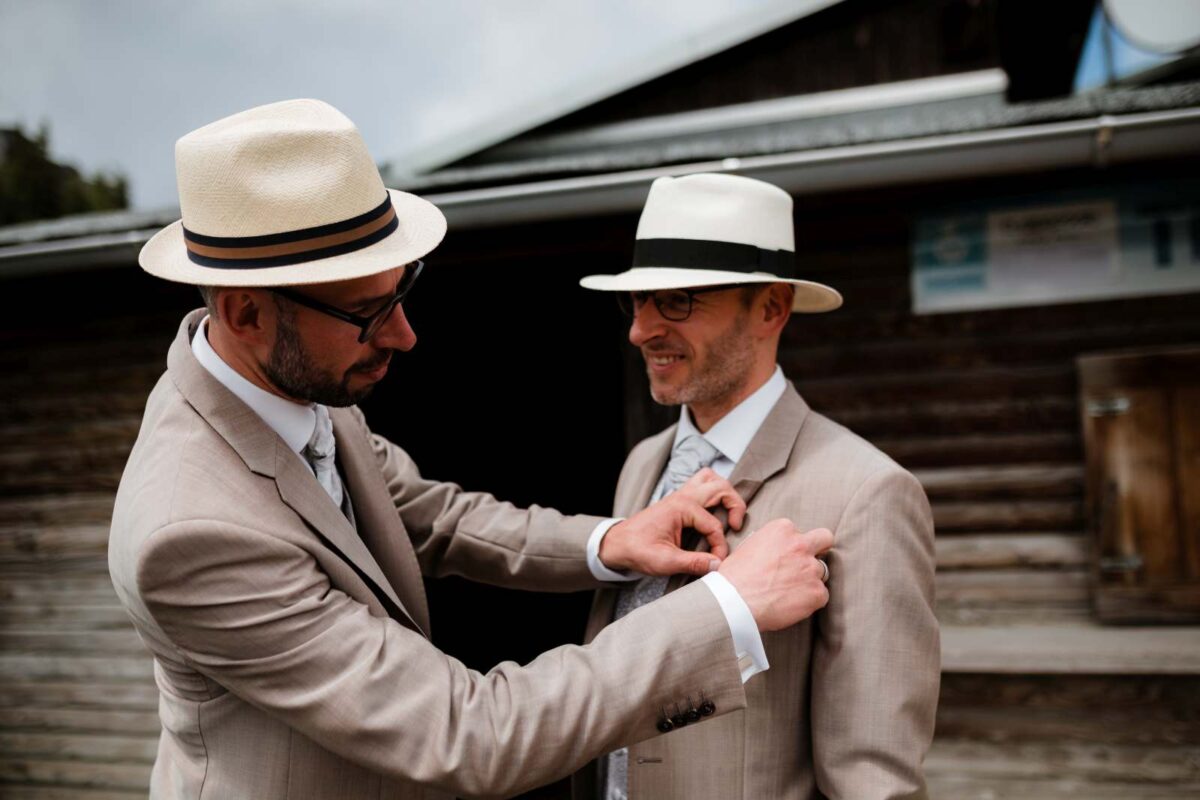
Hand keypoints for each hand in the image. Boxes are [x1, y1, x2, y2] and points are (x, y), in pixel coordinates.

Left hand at [599, 468, 746, 576]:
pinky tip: (714, 512)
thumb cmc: (637, 550)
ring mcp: (681, 495)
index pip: (714, 525)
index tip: (717, 562)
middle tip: (736, 526)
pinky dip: (713, 493)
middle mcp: (683, 496)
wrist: (617, 544)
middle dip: (735, 505)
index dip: (720, 546)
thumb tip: (718, 566)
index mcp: (681, 507)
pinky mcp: (679, 500)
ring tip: (729, 514)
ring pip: (711, 479)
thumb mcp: (665, 562)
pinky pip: (702, 485)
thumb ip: (693, 563)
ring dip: (724, 493)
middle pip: (721, 487)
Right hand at [719, 520, 831, 631]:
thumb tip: (777, 552)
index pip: (799, 532)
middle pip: (824, 539)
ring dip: (810, 580)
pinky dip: (810, 601)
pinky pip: (821, 595)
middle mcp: (800, 545)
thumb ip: (771, 544)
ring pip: (821, 572)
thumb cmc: (734, 577)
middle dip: (819, 548)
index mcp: (782, 529)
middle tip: (806, 563)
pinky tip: (792, 605)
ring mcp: (811, 569)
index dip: (793, 545)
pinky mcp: (817, 592)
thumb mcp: (748, 546)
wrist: (734, 602)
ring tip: (789, 592)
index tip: (786, 556)